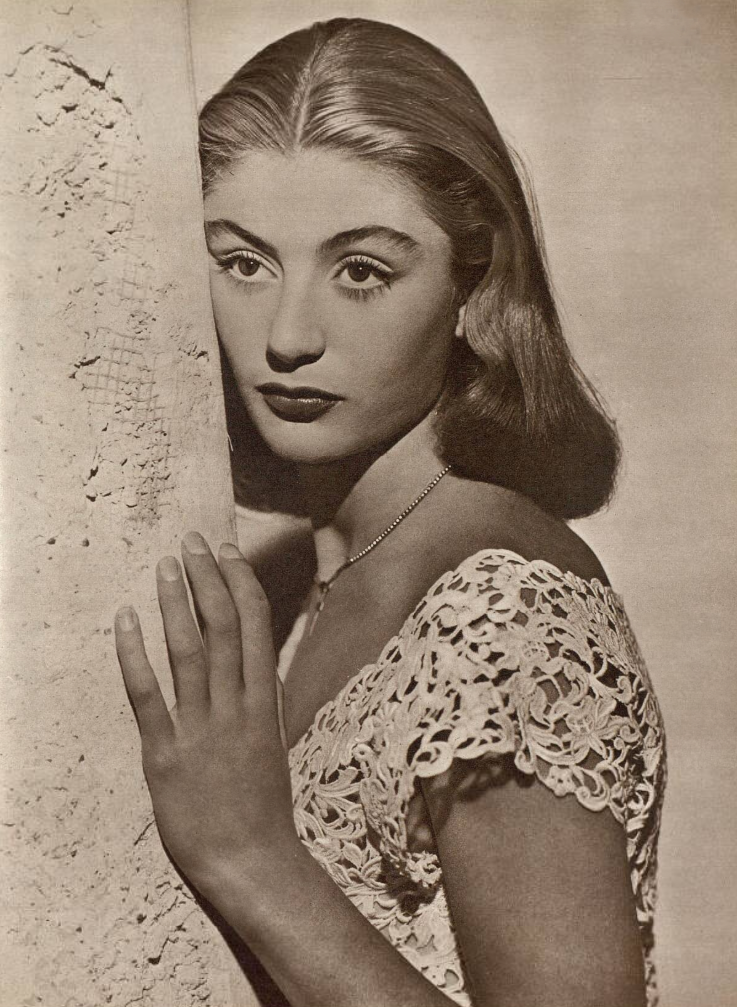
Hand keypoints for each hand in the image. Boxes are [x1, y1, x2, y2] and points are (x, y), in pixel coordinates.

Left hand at [114, 531, 297, 903]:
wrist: (252, 860)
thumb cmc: (263, 803)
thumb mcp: (271, 739)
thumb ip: (258, 696)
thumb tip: (249, 654)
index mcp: (264, 702)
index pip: (256, 627)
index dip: (240, 583)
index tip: (227, 552)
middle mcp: (236, 707)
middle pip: (223, 628)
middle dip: (208, 579)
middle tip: (193, 542)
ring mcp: (201, 730)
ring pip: (189, 652)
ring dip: (177, 604)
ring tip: (165, 567)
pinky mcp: (166, 755)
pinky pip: (148, 697)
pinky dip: (135, 656)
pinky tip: (125, 622)